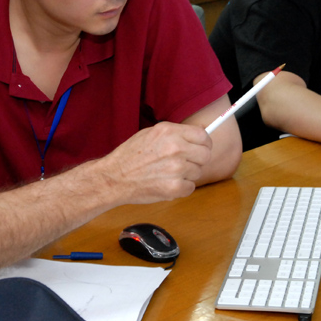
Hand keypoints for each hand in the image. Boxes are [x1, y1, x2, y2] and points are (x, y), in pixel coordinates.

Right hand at [98, 122, 212, 203]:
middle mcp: (175, 148)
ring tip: (167, 173)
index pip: (203, 136)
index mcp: (169, 131)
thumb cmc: (130, 156)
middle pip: (205, 155)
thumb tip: (198, 136)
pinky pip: (190, 187)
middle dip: (197, 160)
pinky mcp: (175, 187)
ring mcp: (176, 168)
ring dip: (186, 175)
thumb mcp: (151, 134)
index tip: (200, 148)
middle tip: (184, 163)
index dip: (204, 144)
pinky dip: (181, 188)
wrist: (114, 177)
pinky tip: (166, 183)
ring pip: (198, 172)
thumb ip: (175, 134)